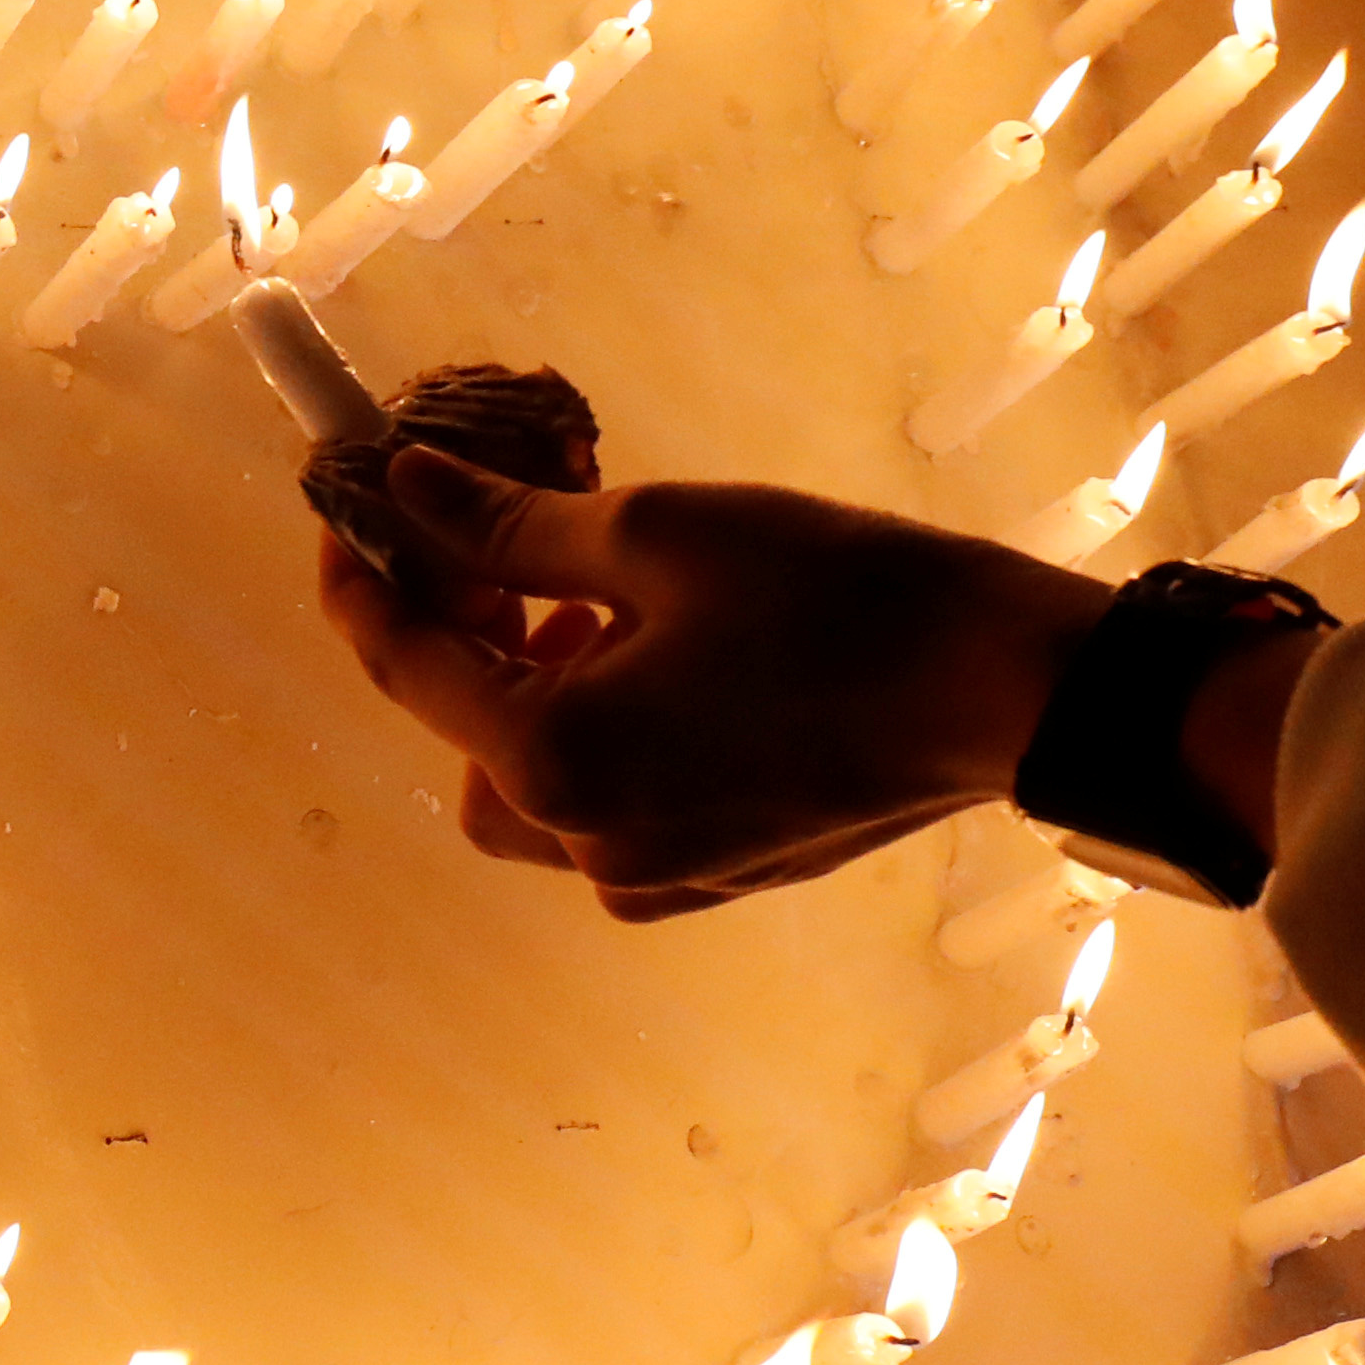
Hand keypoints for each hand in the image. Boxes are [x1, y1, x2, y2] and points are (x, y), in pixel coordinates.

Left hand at [318, 443, 1110, 918]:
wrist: (1013, 688)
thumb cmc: (839, 597)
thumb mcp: (654, 534)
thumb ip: (508, 526)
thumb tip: (407, 490)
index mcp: (558, 764)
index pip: (407, 667)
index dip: (365, 579)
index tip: (350, 508)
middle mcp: (594, 846)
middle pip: (464, 743)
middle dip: (462, 647)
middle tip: (493, 552)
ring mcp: (663, 875)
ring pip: (537, 788)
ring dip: (535, 694)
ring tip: (590, 600)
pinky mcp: (726, 875)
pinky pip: (616, 813)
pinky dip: (604, 738)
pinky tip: (659, 659)